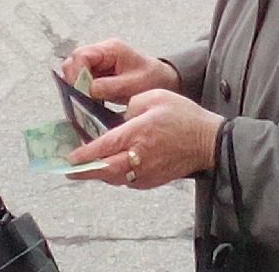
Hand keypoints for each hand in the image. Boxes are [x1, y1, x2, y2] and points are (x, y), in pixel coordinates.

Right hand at [61, 38, 180, 102]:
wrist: (161, 80)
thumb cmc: (151, 79)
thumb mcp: (133, 85)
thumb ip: (110, 86)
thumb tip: (87, 90)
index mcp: (110, 49)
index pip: (82, 55)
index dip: (77, 73)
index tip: (81, 92)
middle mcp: (100, 51)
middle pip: (73, 60)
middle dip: (74, 80)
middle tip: (81, 98)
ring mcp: (96, 61)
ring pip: (74, 69)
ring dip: (76, 85)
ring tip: (85, 101)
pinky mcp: (95, 71)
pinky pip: (80, 78)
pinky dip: (81, 89)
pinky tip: (88, 101)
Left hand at [65, 89, 222, 188]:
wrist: (209, 141)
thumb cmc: (182, 116)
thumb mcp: (153, 97)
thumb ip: (130, 107)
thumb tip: (118, 121)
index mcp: (138, 134)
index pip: (104, 147)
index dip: (84, 155)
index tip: (70, 158)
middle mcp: (139, 156)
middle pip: (105, 170)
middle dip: (85, 171)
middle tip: (69, 170)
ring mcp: (146, 172)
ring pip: (115, 178)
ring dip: (99, 174)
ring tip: (85, 168)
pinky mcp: (153, 180)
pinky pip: (128, 180)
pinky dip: (116, 175)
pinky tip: (110, 167)